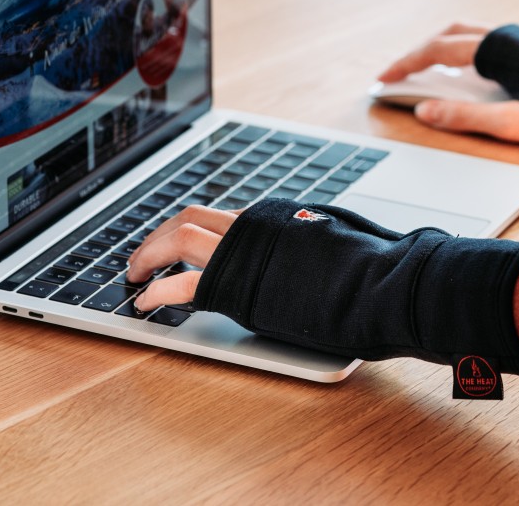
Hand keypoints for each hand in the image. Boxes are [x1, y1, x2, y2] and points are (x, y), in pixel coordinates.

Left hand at [137, 198, 518, 374]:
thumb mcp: (341, 244)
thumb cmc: (378, 269)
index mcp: (279, 215)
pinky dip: (156, 290)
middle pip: (190, 218)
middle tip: (142, 259)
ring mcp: (244, 251)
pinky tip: (146, 303)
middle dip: (159, 236)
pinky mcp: (236, 283)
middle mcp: (255, 224)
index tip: (181, 247)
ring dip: (148, 255)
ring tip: (134, 277)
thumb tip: (316, 253)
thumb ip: (316, 244)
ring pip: (176, 237)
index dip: (193, 232)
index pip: (222, 218)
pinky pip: (180, 282)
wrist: (384, 284)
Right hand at [378, 22, 518, 147]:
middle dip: (422, 51)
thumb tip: (424, 110)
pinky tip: (477, 74)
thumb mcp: (510, 123)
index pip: (436, 51)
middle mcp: (509, 37)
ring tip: (433, 70)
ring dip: (447, 47)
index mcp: (496, 50)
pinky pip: (494, 41)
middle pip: (451, 34)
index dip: (405, 65)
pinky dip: (471, 51)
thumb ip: (463, 116)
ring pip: (474, 34)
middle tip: (402, 72)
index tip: (384, 79)